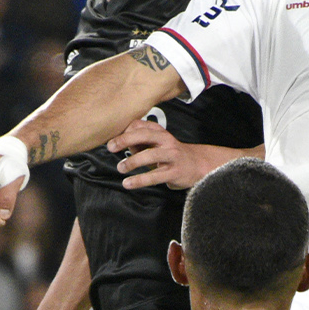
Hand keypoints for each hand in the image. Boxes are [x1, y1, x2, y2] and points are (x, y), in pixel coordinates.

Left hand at [107, 120, 227, 190]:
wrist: (197, 165)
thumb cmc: (170, 155)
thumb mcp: (156, 144)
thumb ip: (139, 142)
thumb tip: (119, 143)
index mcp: (160, 132)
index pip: (140, 125)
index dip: (124, 131)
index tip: (111, 139)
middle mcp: (166, 141)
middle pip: (145, 135)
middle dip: (125, 139)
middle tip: (111, 147)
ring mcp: (172, 156)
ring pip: (150, 155)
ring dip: (132, 162)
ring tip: (121, 168)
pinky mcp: (174, 172)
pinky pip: (155, 176)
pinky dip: (139, 180)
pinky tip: (128, 184)